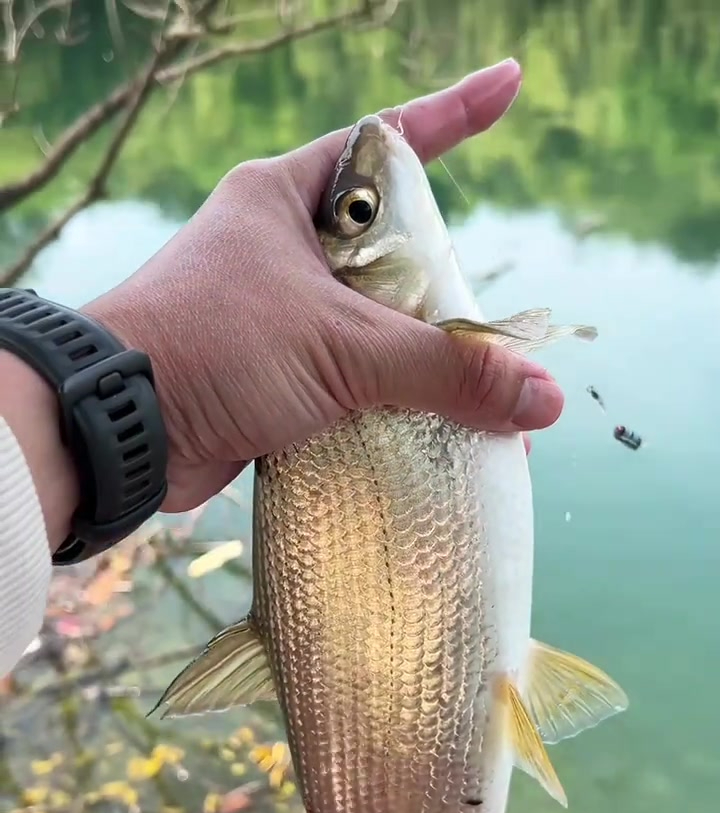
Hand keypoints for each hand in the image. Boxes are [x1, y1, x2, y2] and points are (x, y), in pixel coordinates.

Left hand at [84, 58, 556, 512]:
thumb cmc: (216, 349)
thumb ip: (444, 368)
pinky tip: (429, 432)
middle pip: (388, 251)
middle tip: (489, 317)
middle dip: (443, 282)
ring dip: (420, 361)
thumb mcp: (341, 345)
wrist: (122, 430)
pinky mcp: (271, 378)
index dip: (453, 113)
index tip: (507, 86)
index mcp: (285, 199)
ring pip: (370, 326)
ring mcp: (274, 316)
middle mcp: (279, 251)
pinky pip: (347, 382)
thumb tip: (541, 397)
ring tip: (480, 394)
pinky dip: (386, 406)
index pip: (388, 141)